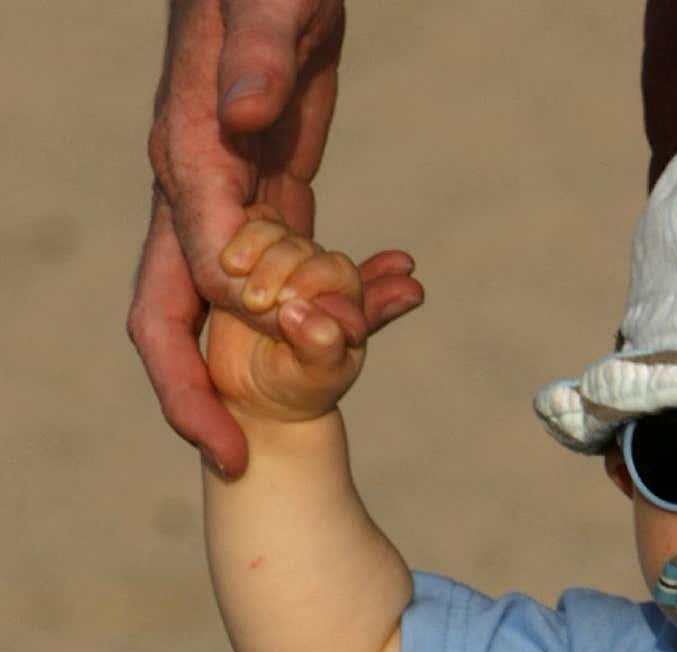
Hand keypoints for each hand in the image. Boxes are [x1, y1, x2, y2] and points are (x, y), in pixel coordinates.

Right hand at [129, 1, 421, 473]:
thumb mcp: (266, 2)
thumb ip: (254, 57)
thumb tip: (241, 118)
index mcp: (189, 157)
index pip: (196, 268)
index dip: (219, 339)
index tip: (247, 401)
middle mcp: (196, 188)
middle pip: (173, 308)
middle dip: (193, 390)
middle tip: (232, 457)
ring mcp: (231, 192)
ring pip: (232, 298)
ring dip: (271, 353)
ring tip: (330, 395)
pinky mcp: (272, 185)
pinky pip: (288, 260)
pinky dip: (323, 296)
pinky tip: (379, 310)